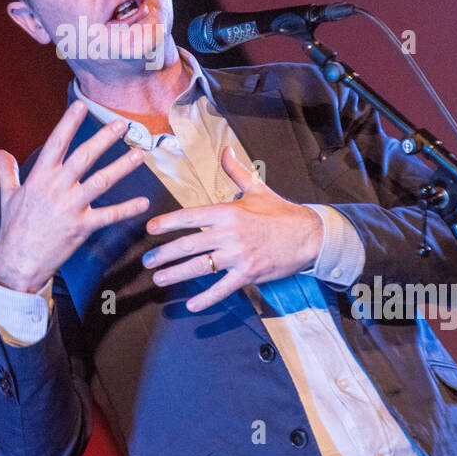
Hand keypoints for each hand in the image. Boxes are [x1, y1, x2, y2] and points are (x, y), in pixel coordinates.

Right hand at [0, 100, 150, 292]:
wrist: (18, 263)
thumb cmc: (14, 228)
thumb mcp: (8, 196)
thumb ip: (7, 171)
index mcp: (39, 178)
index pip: (55, 143)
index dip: (68, 123)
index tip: (80, 105)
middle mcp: (56, 189)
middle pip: (83, 157)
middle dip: (103, 139)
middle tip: (121, 124)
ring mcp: (70, 208)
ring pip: (101, 182)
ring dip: (122, 167)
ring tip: (139, 154)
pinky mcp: (81, 228)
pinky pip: (108, 216)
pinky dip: (127, 209)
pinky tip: (143, 202)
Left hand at [142, 146, 321, 311]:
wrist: (309, 235)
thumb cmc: (281, 212)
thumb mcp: (257, 188)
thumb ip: (236, 171)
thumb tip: (225, 150)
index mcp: (229, 212)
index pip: (191, 216)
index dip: (168, 223)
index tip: (150, 229)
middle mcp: (230, 234)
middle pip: (190, 245)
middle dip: (164, 254)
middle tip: (147, 261)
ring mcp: (239, 256)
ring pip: (200, 267)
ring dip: (176, 274)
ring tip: (159, 279)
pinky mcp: (248, 274)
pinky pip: (222, 288)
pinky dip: (206, 298)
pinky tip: (191, 305)